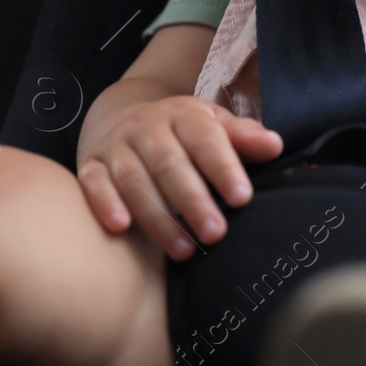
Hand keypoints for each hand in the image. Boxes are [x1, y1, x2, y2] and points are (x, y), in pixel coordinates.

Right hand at [76, 95, 282, 259]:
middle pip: (170, 164)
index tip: (242, 197)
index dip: (224, 168)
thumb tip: (274, 145)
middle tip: (216, 234)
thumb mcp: (213, 126)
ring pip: (135, 180)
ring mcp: (117, 147)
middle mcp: (147, 128)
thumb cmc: (180, 133)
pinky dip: (105, 204)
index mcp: (183, 115)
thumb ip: (243, 138)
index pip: (206, 139)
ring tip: (183, 251)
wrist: (122, 117)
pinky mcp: (91, 166)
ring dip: (158, 218)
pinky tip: (121, 227)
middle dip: (193, 201)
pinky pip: (94, 184)